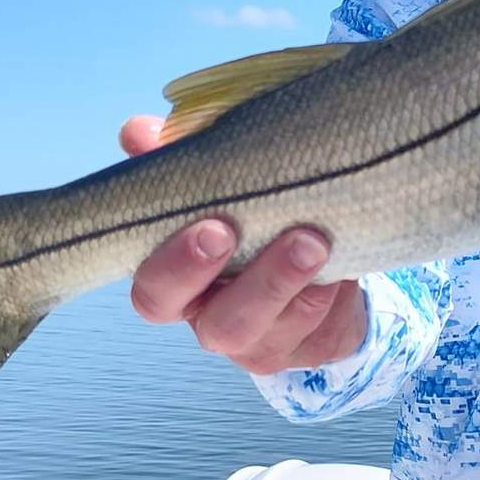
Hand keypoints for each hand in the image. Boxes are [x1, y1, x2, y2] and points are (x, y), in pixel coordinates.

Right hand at [119, 115, 368, 374]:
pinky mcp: (311, 346)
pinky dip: (332, 289)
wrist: (313, 264)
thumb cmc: (250, 220)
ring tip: (315, 240)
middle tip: (271, 239)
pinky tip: (341, 256)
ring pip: (277, 328)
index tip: (213, 226)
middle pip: (221, 327)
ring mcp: (266, 342)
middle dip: (251, 283)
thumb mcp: (215, 186)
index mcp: (179, 286)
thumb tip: (138, 132)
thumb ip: (174, 161)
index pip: (155, 294)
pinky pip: (320, 328)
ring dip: (293, 282)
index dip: (177, 268)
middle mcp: (216, 322)